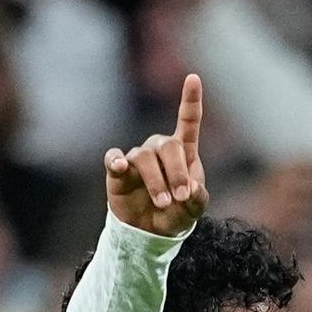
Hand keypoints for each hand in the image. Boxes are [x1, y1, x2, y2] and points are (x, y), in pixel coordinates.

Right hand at [105, 73, 207, 236]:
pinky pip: (113, 158)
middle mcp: (159, 149)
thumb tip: (191, 188)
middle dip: (176, 172)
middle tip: (180, 197)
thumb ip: (198, 199)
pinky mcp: (118, 171)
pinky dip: (116, 162)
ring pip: (145, 157)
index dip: (190, 100)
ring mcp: (138, 159)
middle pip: (168, 146)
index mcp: (183, 152)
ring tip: (163, 204)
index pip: (188, 121)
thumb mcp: (192, 210)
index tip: (193, 78)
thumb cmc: (175, 214)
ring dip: (156, 181)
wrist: (149, 233)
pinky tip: (120, 168)